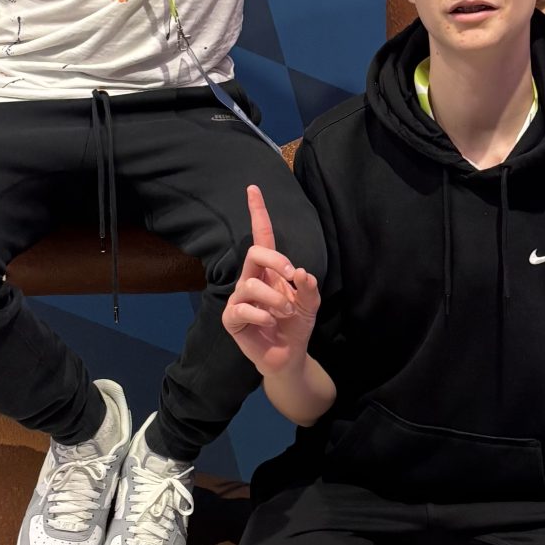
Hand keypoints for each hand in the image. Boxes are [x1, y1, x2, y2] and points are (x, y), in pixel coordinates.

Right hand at [222, 185, 321, 375]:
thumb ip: (309, 288)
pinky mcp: (232, 318)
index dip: (257, 212)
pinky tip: (270, 322)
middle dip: (276, 260)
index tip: (253, 188)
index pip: (262, 236)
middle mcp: (251, 279)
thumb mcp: (311, 305)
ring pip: (250, 284)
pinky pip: (242, 308)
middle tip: (293, 275)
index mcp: (269, 270)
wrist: (289, 355)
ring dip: (275, 298)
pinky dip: (262, 314)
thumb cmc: (296, 325)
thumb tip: (301, 272)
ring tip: (286, 312)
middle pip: (254, 252)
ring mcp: (240, 298)